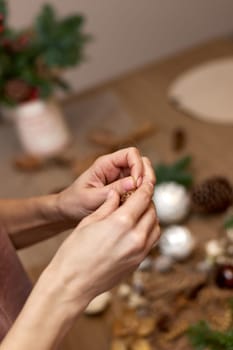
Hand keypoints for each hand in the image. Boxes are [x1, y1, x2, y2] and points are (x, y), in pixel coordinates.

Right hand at [47, 181, 159, 312]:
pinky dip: (149, 231)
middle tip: (139, 197)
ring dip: (151, 217)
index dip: (146, 187)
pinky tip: (137, 229)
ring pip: (156, 227)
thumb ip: (107, 206)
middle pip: (152, 212)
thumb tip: (116, 194)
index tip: (146, 181)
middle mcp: (136, 237)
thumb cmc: (74, 252)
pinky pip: (151, 242)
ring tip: (139, 213)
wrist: (72, 285)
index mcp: (121, 222)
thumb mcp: (88, 222)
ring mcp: (139, 253)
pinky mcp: (138, 263)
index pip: (143, 198)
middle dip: (148, 201)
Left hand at [57, 147, 154, 221]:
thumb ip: (113, 190)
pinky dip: (141, 196)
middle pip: (141, 163)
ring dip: (145, 187)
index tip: (137, 183)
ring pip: (143, 176)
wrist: (67, 212)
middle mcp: (116, 168)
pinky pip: (138, 189)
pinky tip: (135, 206)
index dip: (138, 166)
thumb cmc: (74, 202)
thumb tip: (135, 182)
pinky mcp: (123, 190)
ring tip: (139, 201)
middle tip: (144, 192)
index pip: (131, 154)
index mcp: (106, 164)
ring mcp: (121, 179)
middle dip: (146, 176)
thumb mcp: (91, 198)